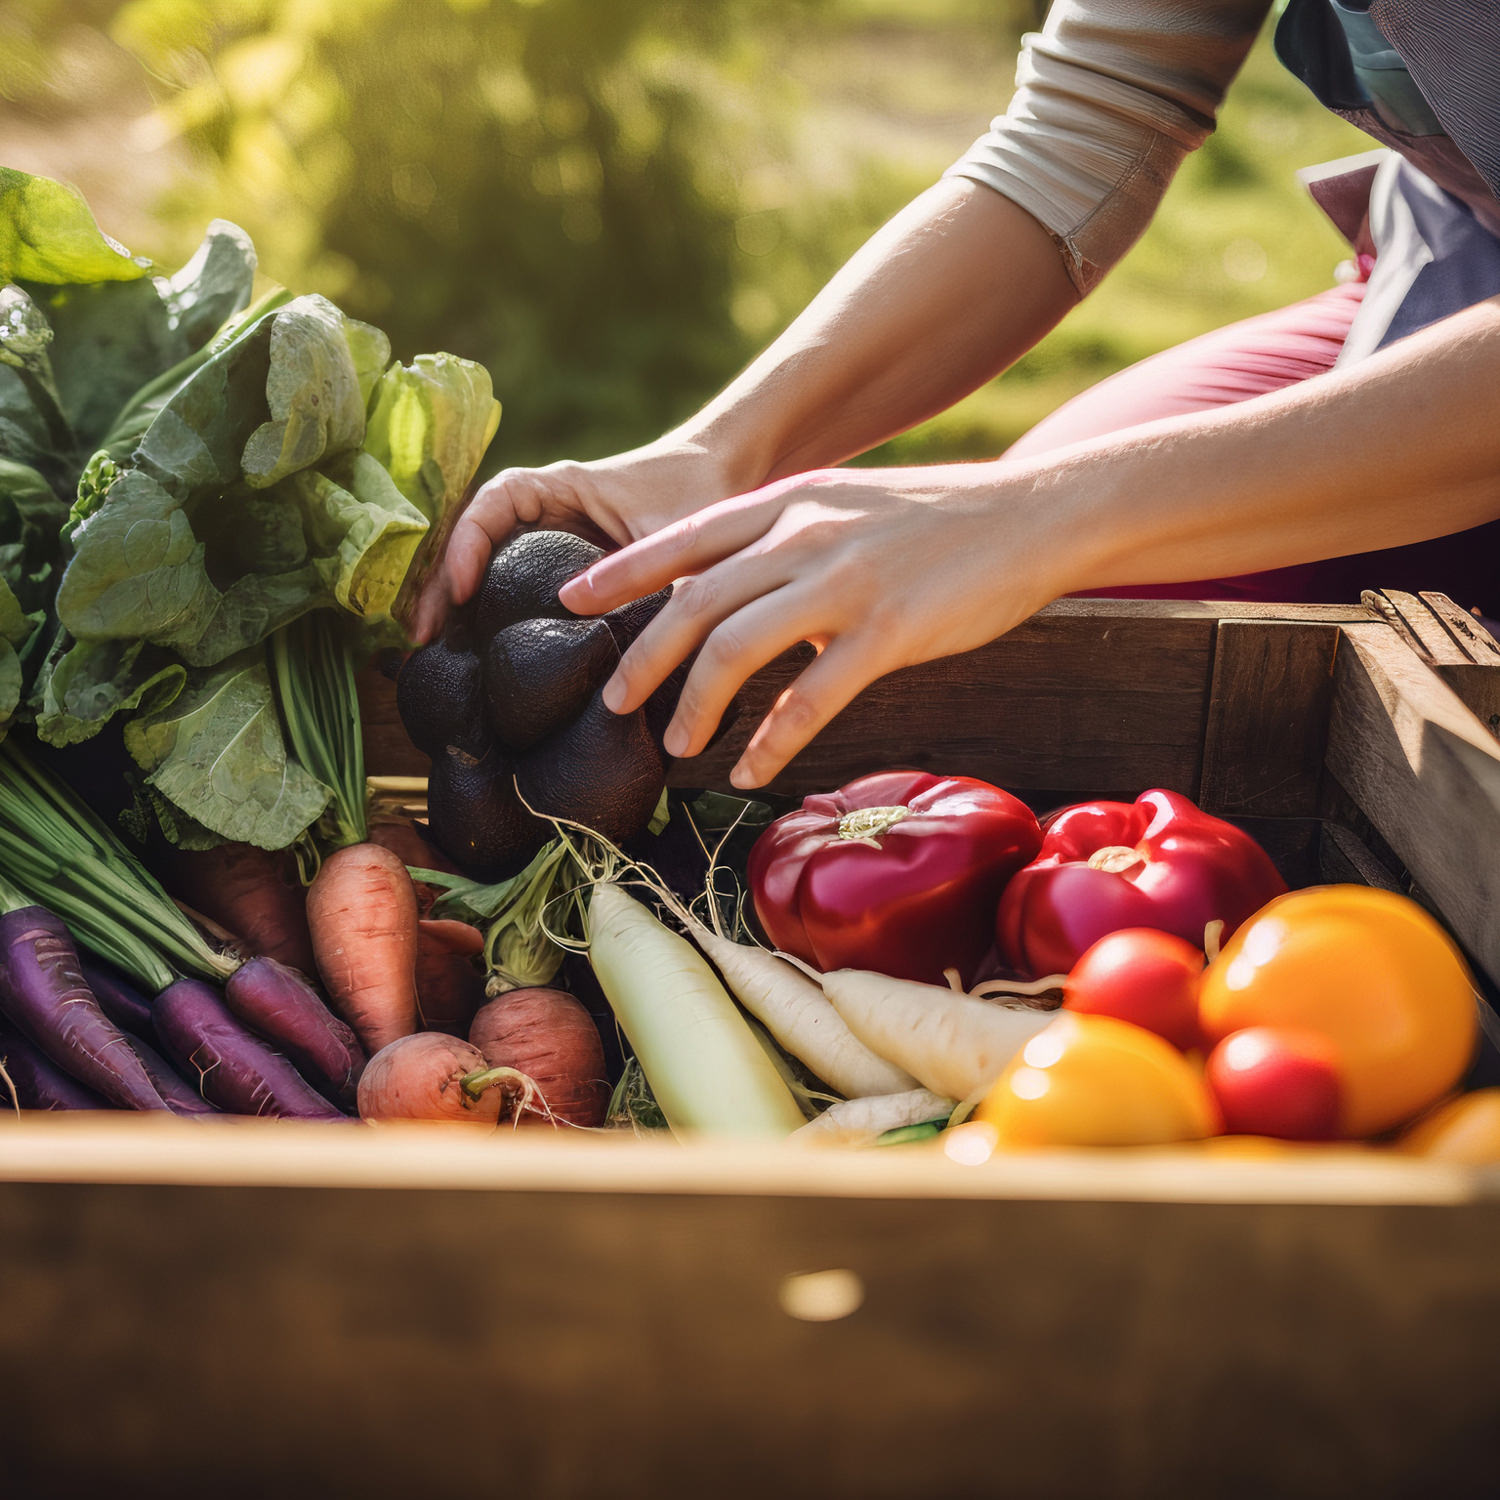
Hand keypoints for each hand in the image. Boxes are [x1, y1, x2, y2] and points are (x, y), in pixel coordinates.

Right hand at [409, 437, 747, 640]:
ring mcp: (552, 538)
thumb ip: (656, 577)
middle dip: (442, 584)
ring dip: (454, 602)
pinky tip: (472, 649)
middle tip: (423, 638)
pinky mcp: (565, 567)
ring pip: (484, 563)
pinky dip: (485, 610)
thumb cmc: (705, 491)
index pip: (494, 503)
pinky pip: (511, 581)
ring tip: (431, 650)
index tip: (466, 590)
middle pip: (473, 539)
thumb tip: (637, 646)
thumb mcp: (680, 537)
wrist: (730, 475)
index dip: (469, 543)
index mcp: (564, 486)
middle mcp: (548, 509)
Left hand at [557, 464, 1073, 786]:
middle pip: (693, 600)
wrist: (1033, 514)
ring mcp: (844, 582)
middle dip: (641, 657)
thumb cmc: (940, 519)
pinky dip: (770, 740)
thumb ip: (787, 537)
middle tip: (611, 702)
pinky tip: (749, 770)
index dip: (620, 571)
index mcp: (790, 502)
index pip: (683, 537)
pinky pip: (810, 696)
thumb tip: (737, 586)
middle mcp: (804, 535)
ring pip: (735, 647)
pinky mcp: (888, 631)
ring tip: (675, 746)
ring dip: (694, 704)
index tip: (571, 600)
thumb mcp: (848, 505)